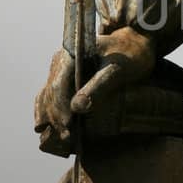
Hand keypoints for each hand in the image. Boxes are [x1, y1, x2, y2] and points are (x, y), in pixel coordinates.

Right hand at [33, 28, 156, 149]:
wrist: (136, 44)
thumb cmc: (130, 55)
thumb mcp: (117, 71)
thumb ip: (98, 87)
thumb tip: (78, 108)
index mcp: (71, 54)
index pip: (58, 85)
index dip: (60, 107)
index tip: (67, 126)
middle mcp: (61, 61)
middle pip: (50, 92)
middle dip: (56, 117)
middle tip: (65, 138)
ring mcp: (61, 69)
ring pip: (47, 95)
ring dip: (50, 117)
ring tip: (58, 138)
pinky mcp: (66, 78)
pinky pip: (51, 96)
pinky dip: (49, 112)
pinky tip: (48, 128)